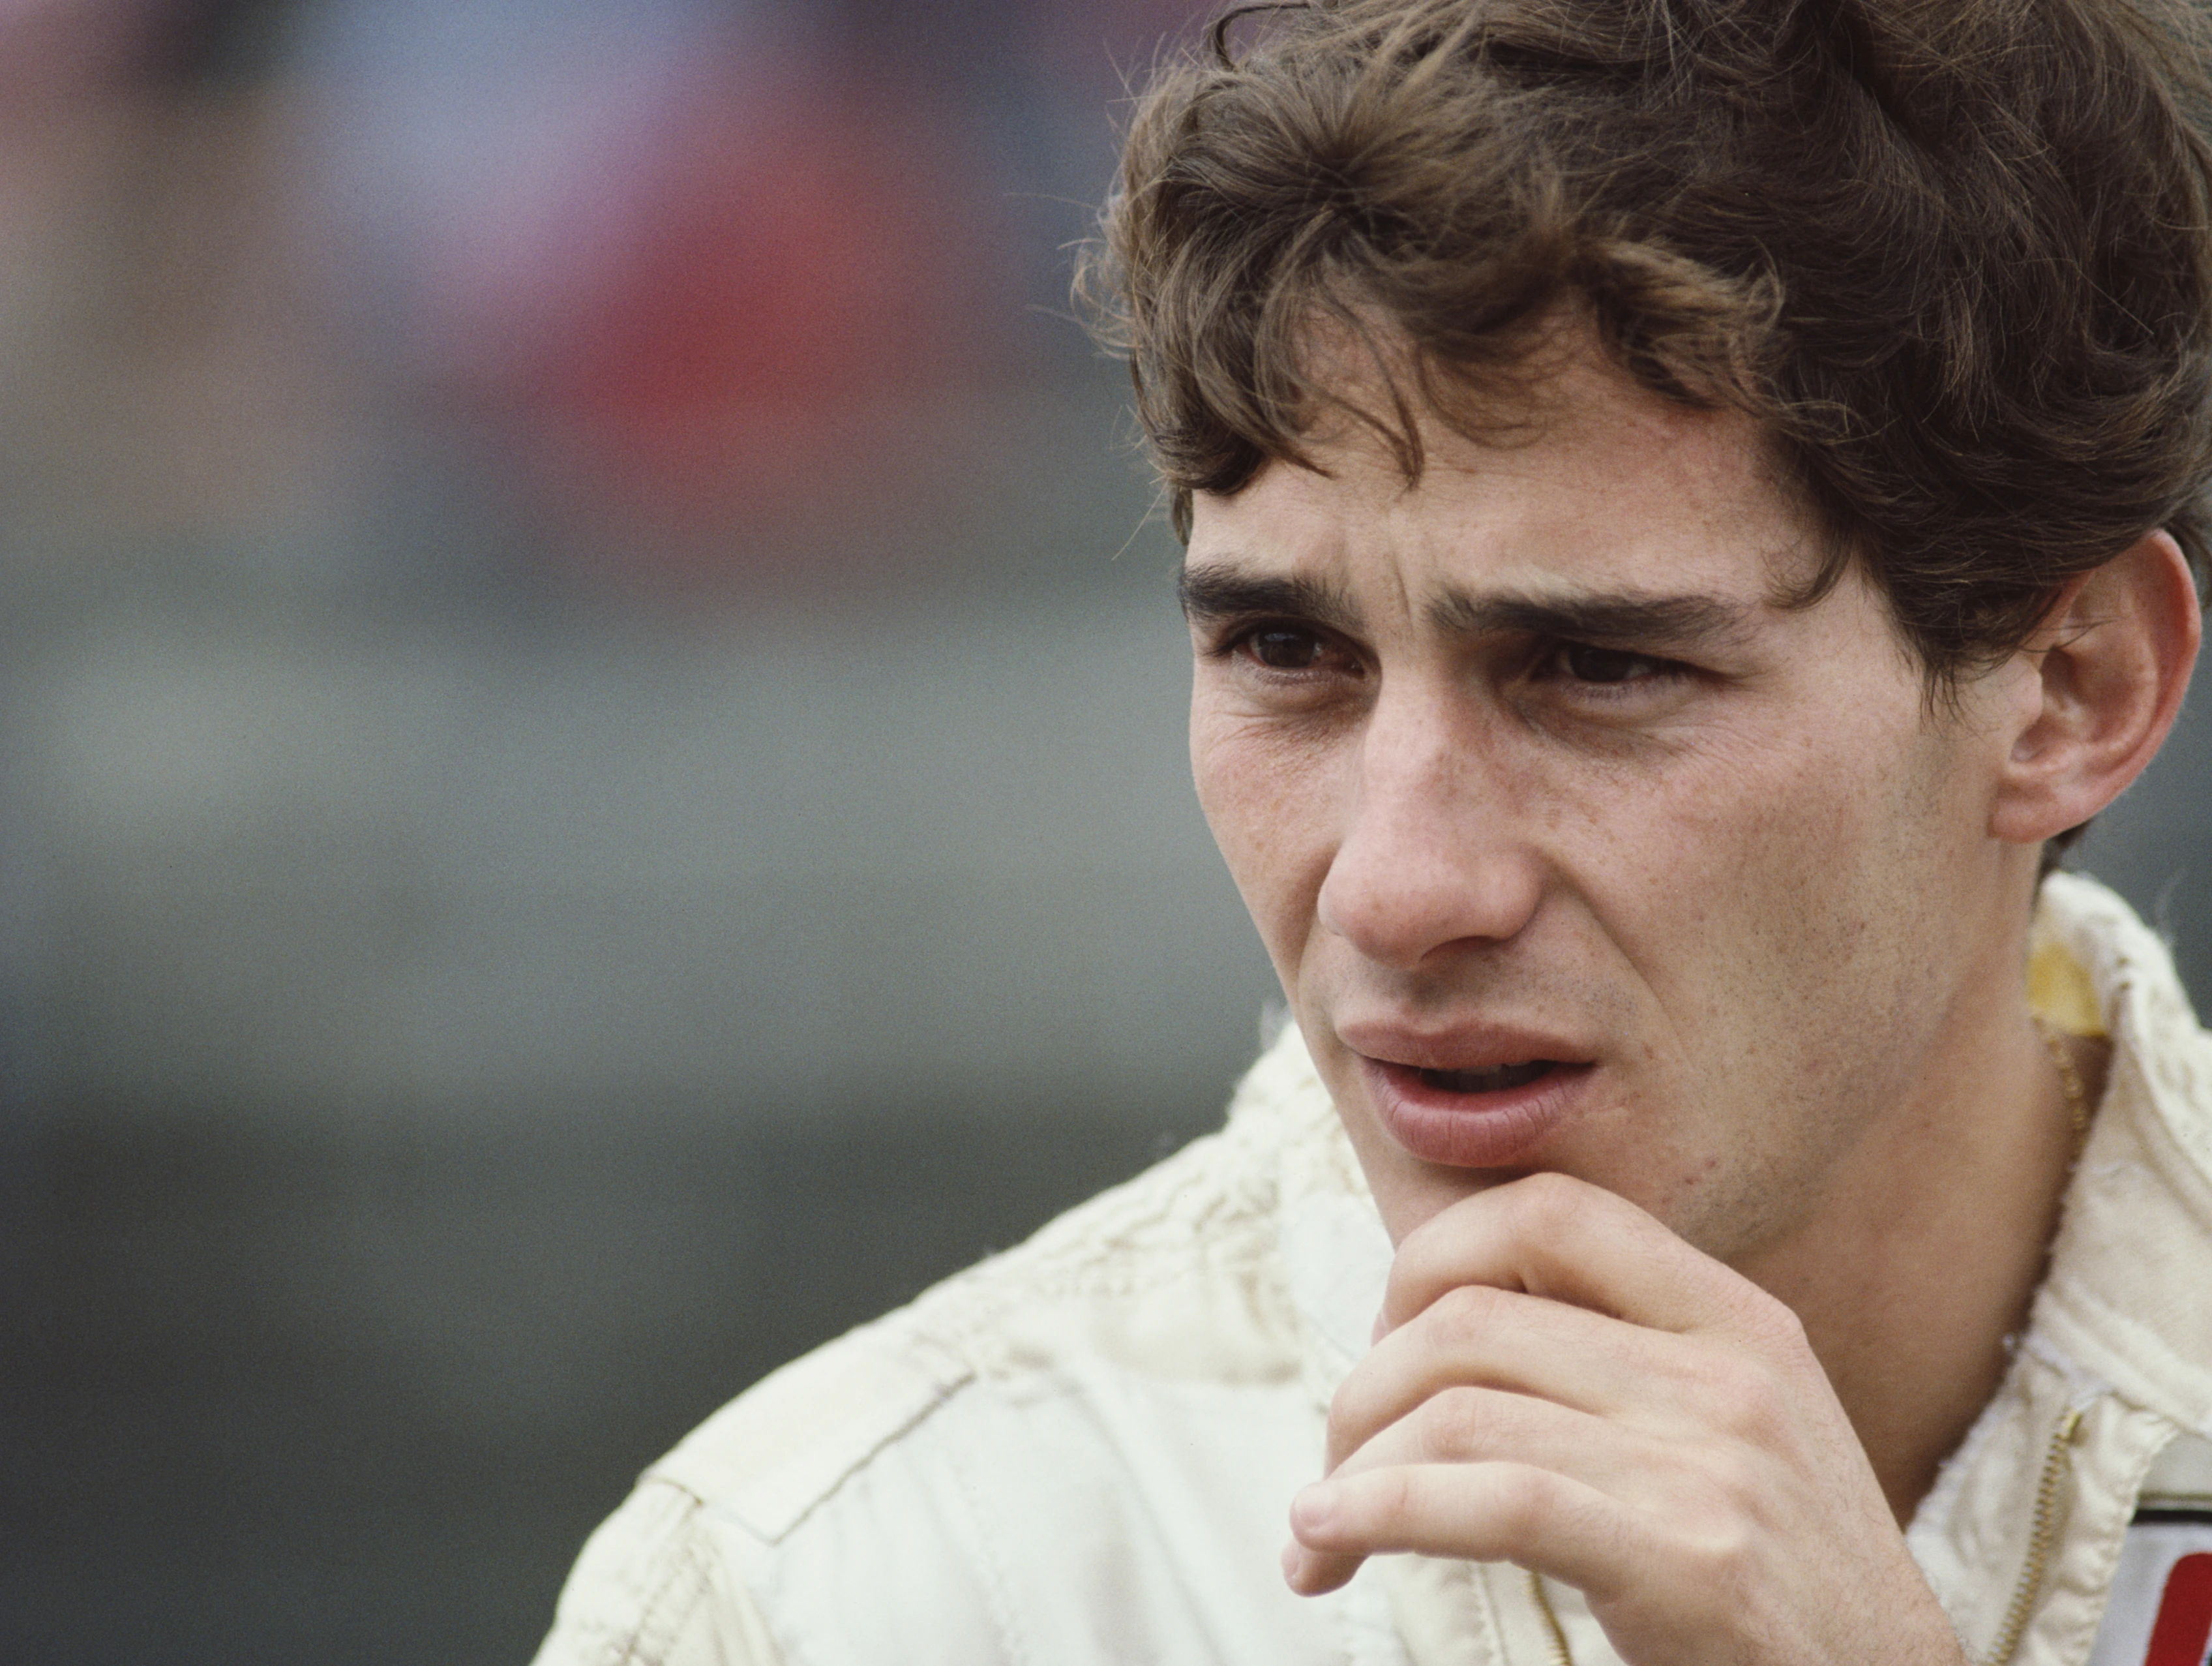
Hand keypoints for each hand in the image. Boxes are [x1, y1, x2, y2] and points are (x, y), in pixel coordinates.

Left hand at [1281, 1173, 1966, 1665]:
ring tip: (1320, 1533)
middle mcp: (1730, 1374)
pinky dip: (1379, 1512)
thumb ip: (1622, 1368)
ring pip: (1458, 1408)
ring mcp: (1714, 1467)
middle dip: (1363, 1390)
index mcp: (1739, 1320)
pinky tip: (1328, 1541)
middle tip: (1338, 1467)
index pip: (1549, 1209)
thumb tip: (1438, 1329)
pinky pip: (1492, 1500)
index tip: (1386, 1342)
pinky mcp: (1693, 1564)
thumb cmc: (1785, 1591)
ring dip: (1350, 1471)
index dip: (1432, 1257)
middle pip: (1470, 1316)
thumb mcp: (1734, 1438)